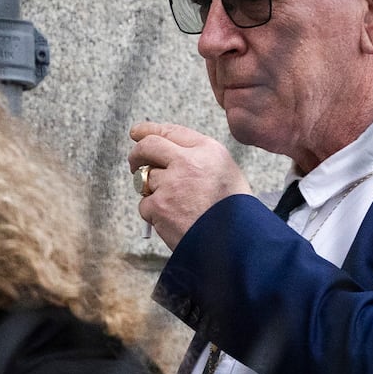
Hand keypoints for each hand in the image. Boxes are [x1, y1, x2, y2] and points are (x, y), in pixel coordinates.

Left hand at [129, 121, 253, 249]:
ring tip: (173, 205)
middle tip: (135, 163)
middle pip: (148, 147)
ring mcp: (171, 183)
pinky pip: (145, 204)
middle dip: (137, 154)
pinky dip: (154, 213)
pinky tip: (173, 220)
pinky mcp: (159, 206)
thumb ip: (200, 160)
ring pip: (145, 178)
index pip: (171, 131)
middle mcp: (188, 161)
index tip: (137, 133)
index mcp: (208, 150)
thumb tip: (169, 156)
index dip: (149, 131)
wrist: (237, 242)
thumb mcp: (228, 173)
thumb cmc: (235, 212)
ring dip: (152, 190)